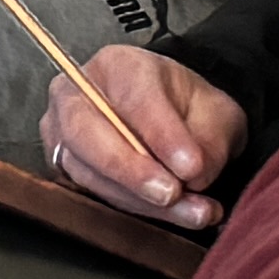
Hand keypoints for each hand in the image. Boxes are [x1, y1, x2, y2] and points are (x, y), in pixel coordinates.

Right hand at [40, 42, 239, 227]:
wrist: (174, 119)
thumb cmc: (188, 109)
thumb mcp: (218, 114)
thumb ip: (209, 142)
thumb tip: (192, 177)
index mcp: (119, 65)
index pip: (132, 98)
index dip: (162, 135)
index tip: (192, 166)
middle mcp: (76, 94)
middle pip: (86, 133)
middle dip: (131, 171)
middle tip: (171, 193)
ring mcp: (60, 131)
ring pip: (86, 169)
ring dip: (138, 198)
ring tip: (191, 211)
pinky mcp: (62, 165)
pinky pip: (90, 191)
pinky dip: (134, 207)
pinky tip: (174, 213)